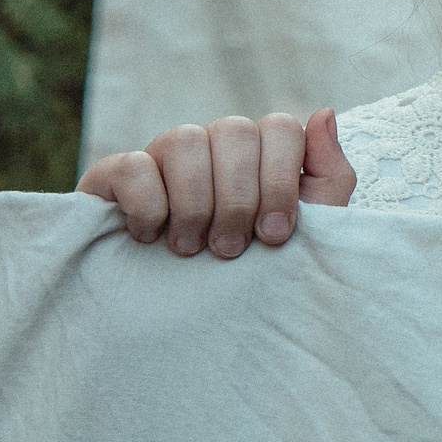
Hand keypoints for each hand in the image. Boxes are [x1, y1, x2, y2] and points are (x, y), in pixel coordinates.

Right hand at [77, 108, 356, 258]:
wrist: (185, 328)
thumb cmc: (254, 276)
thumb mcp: (307, 236)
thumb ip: (329, 177)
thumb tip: (324, 113)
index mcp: (259, 154)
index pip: (280, 128)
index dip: (280, 181)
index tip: (273, 236)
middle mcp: (212, 146)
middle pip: (235, 130)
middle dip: (238, 199)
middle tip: (230, 250)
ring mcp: (161, 157)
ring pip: (184, 139)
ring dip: (195, 204)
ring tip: (192, 251)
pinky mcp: (112, 178)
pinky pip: (132, 165)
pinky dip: (148, 205)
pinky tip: (151, 238)